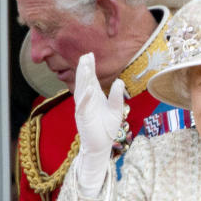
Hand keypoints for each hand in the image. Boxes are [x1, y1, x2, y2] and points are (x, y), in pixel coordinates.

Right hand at [72, 53, 125, 193]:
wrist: (101, 145)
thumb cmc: (107, 127)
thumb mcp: (116, 110)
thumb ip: (116, 96)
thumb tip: (119, 81)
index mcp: (94, 97)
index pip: (91, 79)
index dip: (89, 67)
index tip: (89, 54)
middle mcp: (86, 100)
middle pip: (84, 81)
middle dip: (84, 69)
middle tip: (85, 56)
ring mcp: (83, 108)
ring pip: (81, 91)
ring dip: (83, 79)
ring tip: (85, 67)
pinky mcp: (83, 118)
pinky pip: (83, 106)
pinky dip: (86, 97)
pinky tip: (89, 88)